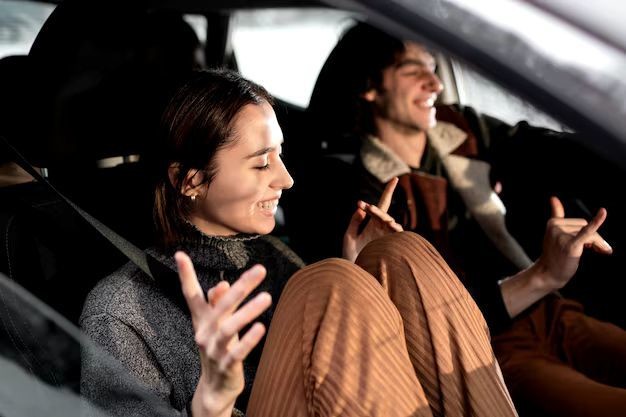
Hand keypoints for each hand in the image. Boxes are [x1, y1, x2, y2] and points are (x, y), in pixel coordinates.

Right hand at [175, 252, 271, 416]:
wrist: (215, 387)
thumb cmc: (221, 348)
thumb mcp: (218, 324)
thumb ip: (219, 304)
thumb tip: (222, 284)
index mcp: (202, 320)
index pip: (191, 294)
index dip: (185, 275)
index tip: (180, 255)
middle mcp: (205, 332)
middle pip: (221, 306)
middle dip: (241, 286)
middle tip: (260, 270)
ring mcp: (214, 350)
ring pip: (229, 328)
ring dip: (248, 311)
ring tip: (267, 297)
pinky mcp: (226, 366)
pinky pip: (237, 352)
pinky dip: (248, 340)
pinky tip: (261, 327)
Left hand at [342, 177, 402, 262]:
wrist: (358, 274)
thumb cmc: (352, 257)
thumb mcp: (350, 238)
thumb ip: (354, 223)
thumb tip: (360, 209)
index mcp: (372, 226)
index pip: (374, 210)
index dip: (369, 204)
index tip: (359, 202)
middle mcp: (382, 229)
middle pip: (382, 215)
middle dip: (376, 209)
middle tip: (367, 207)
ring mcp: (388, 236)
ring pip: (390, 222)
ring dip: (384, 217)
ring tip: (376, 215)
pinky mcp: (393, 245)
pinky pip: (398, 234)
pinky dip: (396, 229)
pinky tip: (391, 224)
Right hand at [535, 196, 611, 289]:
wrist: (548, 274)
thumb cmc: (554, 254)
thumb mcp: (554, 233)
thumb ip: (556, 215)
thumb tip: (553, 197)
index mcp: (553, 222)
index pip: (580, 223)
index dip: (587, 232)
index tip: (586, 246)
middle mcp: (556, 227)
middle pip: (586, 226)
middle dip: (593, 238)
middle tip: (594, 250)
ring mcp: (562, 236)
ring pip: (591, 234)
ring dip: (597, 244)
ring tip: (597, 252)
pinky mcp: (570, 245)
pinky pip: (587, 232)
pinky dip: (597, 222)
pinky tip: (603, 212)